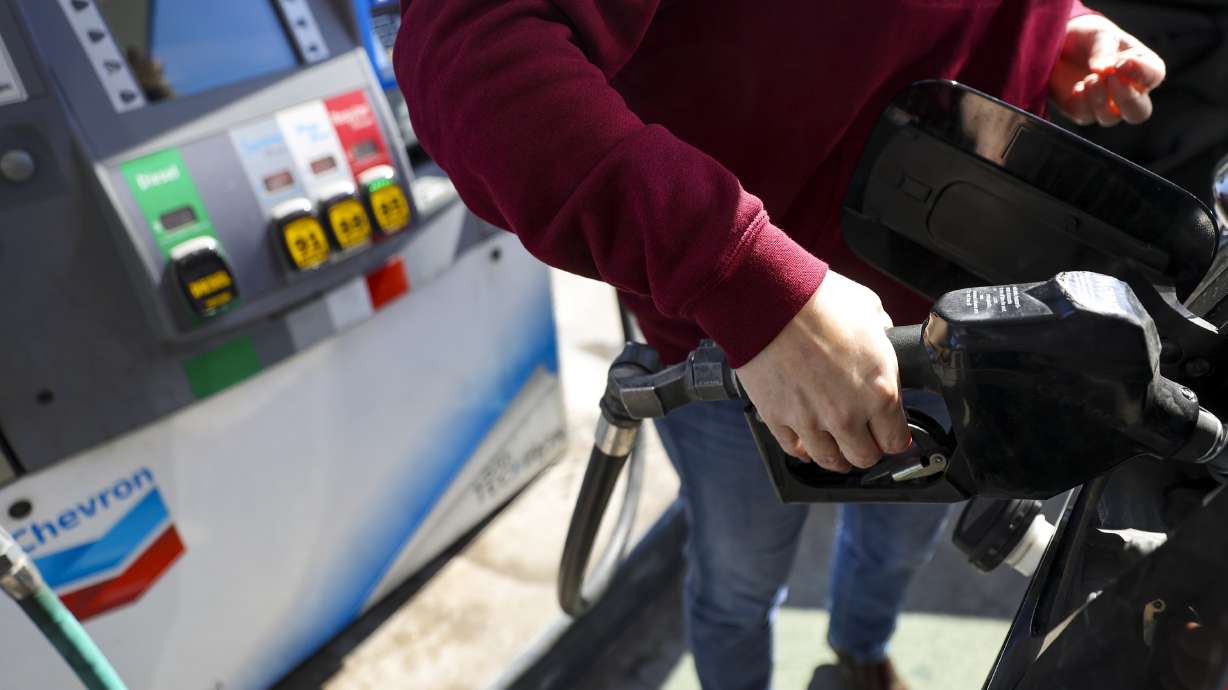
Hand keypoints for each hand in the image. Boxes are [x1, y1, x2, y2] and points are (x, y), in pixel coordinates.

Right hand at [735, 271, 910, 472]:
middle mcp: (846, 414)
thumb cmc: (819, 300)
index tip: (889, 434)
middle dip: (866, 450)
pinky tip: (805, 443)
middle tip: (863, 440)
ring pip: (829, 460)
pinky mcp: (777, 417)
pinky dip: (801, 448)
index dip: (894, 438)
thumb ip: (881, 335)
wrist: (770, 299)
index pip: (895, 440)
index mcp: (879, 391)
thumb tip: (880, 338)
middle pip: (863, 457)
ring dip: (835, 456)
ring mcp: (809, 420)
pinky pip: (793, 448)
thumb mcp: (870, 311)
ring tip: (835, 448)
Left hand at [1049, 14, 1164, 126]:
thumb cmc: (1088, 36)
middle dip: (1127, 100)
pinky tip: (1077, 86)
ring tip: (1090, 78)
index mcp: (1143, 67)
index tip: (1120, 63)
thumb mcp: (1097, 34)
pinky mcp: (1081, 111)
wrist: (1060, 44)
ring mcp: (1105, 105)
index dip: (1141, 72)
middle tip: (1111, 78)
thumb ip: (1103, 49)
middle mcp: (1128, 91)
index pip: (1154, 75)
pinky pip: (1085, 116)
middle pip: (1139, 113)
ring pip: (1110, 118)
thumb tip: (1102, 69)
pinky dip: (1081, 102)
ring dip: (1099, 99)